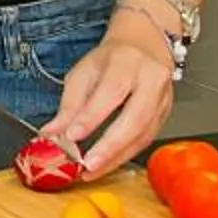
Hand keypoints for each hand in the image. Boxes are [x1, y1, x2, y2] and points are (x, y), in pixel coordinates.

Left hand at [52, 8, 177, 174]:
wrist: (144, 47)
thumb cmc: (112, 59)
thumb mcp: (84, 72)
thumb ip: (69, 104)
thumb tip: (52, 133)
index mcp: (127, 62)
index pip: (110, 92)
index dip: (91, 117)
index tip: (72, 136)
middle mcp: (151, 80)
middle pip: (134, 118)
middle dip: (109, 146)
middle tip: (87, 164)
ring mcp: (163, 100)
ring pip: (143, 135)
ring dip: (116, 158)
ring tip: (92, 171)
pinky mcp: (166, 116)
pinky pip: (146, 141)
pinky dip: (124, 156)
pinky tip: (107, 165)